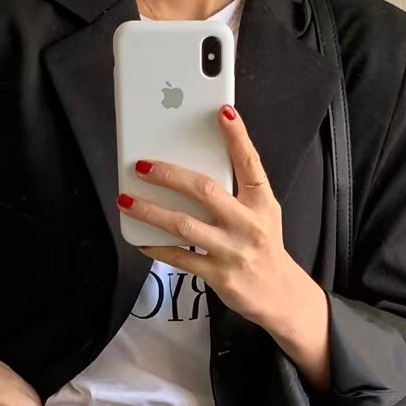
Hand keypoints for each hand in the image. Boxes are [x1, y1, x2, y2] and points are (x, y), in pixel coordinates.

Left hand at [116, 103, 330, 389]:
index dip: (237, 136)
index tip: (223, 111)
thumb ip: (237, 190)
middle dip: (170, 175)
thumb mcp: (262, 213)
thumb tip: (196, 168)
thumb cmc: (263, 247)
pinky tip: (141, 239)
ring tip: (127, 200)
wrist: (278, 294)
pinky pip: (180, 258)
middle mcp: (248, 224)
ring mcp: (232, 251)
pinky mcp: (218, 275)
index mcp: (261, 202)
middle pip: (205, 190)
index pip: (250, 163)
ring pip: (184, 225)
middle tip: (143, 166)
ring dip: (151, 211)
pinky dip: (157, 248)